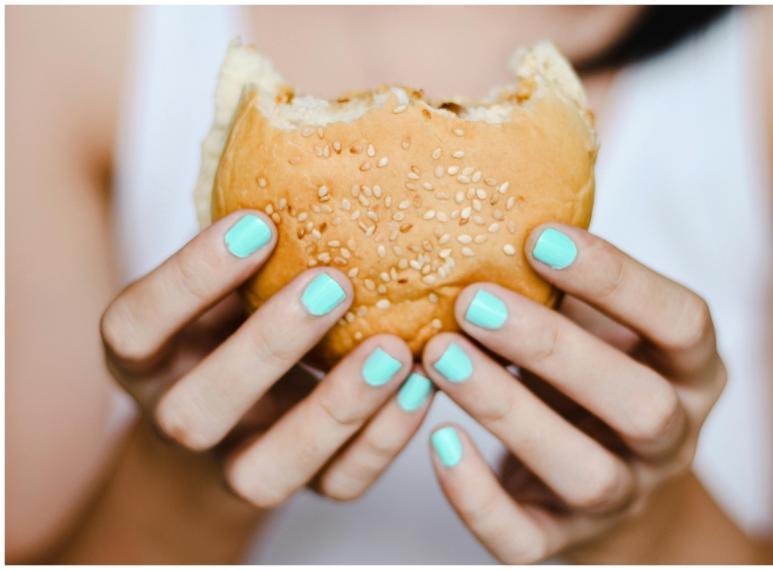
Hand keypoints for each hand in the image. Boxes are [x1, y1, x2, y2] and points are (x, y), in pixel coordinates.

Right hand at [100, 211, 434, 507]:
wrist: (232, 426)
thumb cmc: (230, 323)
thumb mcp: (222, 281)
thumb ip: (246, 242)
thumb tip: (314, 137)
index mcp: (143, 357)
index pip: (136, 326)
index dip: (188, 278)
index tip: (256, 223)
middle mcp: (177, 418)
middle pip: (196, 410)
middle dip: (266, 347)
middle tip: (333, 283)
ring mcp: (235, 467)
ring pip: (264, 472)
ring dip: (333, 410)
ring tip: (395, 348)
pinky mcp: (300, 491)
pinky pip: (335, 487)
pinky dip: (382, 442)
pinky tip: (421, 387)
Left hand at [420, 223, 725, 563]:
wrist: (609, 495)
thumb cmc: (593, 382)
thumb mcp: (599, 328)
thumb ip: (572, 285)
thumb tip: (498, 201)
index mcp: (691, 371)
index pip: (680, 322)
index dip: (616, 279)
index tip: (540, 237)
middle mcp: (670, 441)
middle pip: (639, 405)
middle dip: (555, 349)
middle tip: (473, 302)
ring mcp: (622, 499)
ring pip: (585, 473)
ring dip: (509, 412)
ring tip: (440, 355)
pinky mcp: (563, 544)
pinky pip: (526, 540)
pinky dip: (477, 496)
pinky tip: (435, 442)